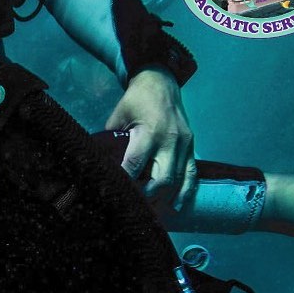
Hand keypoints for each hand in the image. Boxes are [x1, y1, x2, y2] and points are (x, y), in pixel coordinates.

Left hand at [105, 67, 197, 210]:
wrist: (161, 81)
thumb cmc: (136, 100)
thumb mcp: (118, 116)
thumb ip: (112, 141)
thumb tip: (101, 163)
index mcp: (149, 131)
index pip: (135, 165)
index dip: (126, 183)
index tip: (117, 195)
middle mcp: (170, 140)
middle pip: (161, 179)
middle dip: (147, 196)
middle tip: (134, 206)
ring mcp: (184, 143)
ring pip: (178, 180)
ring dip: (165, 198)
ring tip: (152, 211)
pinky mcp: (192, 145)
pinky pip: (192, 173)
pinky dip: (185, 190)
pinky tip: (177, 204)